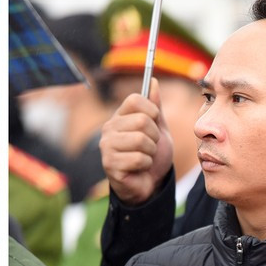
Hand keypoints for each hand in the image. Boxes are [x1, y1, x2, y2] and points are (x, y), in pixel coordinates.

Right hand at [101, 85, 174, 206]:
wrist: (150, 184)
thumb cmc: (152, 156)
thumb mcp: (159, 129)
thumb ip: (155, 107)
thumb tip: (154, 82)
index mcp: (119, 116)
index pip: (135, 99)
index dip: (152, 111)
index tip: (154, 123)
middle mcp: (109, 129)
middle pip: (141, 120)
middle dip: (154, 136)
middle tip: (150, 146)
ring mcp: (107, 147)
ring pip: (140, 140)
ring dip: (151, 151)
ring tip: (145, 157)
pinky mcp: (109, 164)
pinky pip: (139, 159)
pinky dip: (146, 165)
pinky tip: (140, 168)